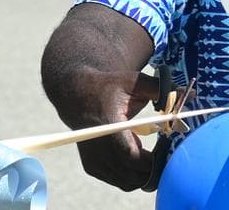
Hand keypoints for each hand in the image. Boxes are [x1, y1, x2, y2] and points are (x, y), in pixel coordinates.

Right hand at [71, 70, 158, 190]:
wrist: (75, 96)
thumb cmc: (107, 88)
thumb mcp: (131, 82)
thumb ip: (159, 89)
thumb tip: (188, 94)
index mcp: (107, 124)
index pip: (131, 156)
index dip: (153, 162)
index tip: (167, 152)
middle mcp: (96, 145)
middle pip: (132, 175)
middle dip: (154, 171)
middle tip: (166, 157)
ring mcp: (93, 158)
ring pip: (127, 182)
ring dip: (144, 175)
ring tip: (150, 157)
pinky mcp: (91, 166)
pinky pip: (119, 182)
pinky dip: (132, 177)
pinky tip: (135, 159)